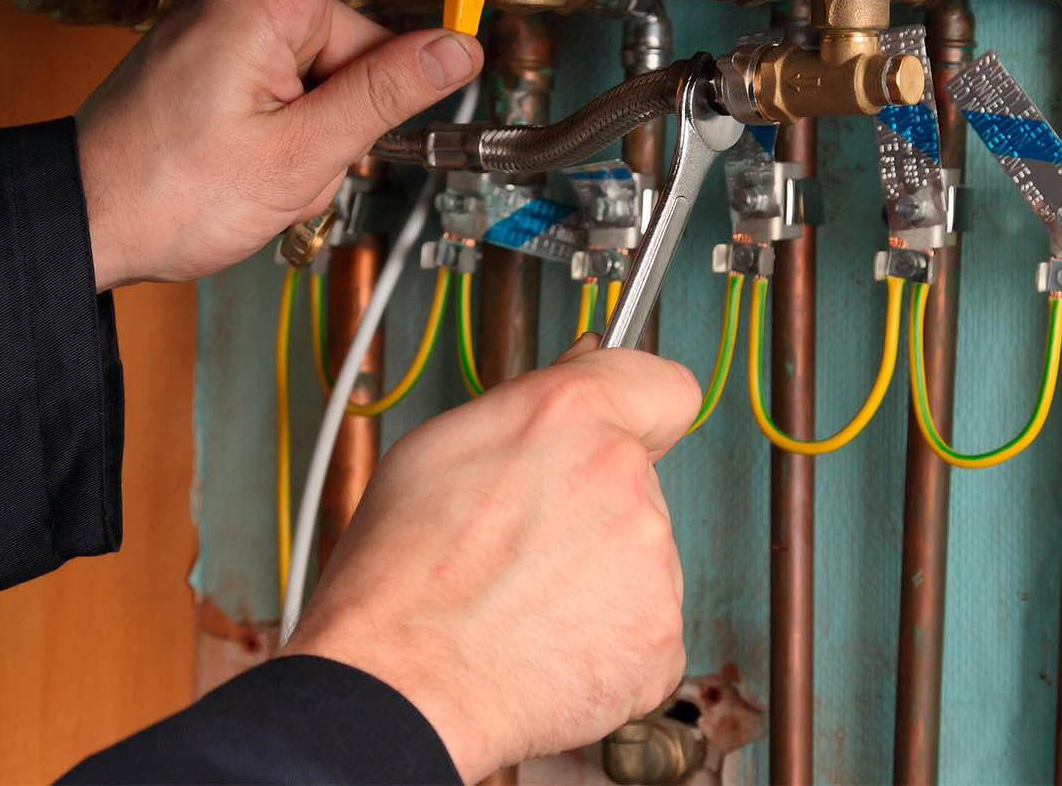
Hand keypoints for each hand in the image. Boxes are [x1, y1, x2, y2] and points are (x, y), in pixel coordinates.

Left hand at [75, 0, 481, 290]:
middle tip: (324, 148)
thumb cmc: (164, 192)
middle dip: (355, 93)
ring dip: (320, 122)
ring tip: (278, 167)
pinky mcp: (215, 63)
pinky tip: (261, 165)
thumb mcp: (299, 153)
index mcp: (261, 0)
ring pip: (321, 65)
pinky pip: (285, 83)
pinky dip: (289, 126)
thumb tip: (452, 53)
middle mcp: (239, 0)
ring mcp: (225, 32)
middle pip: (350, 24)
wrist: (88, 224)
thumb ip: (384, 95)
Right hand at [282, 337, 699, 780]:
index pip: (662, 385)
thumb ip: (527, 408)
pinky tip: (542, 646)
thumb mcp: (436, 449)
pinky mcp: (661, 639)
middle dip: (587, 505)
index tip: (624, 425)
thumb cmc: (399, 573)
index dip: (639, 407)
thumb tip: (575, 376)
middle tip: (516, 544)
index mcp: (568, 416)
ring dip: (594, 575)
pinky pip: (642, 627)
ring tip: (518, 603)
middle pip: (635, 482)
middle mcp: (623, 479)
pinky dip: (604, 639)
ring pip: (636, 557)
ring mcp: (653, 563)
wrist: (399, 685)